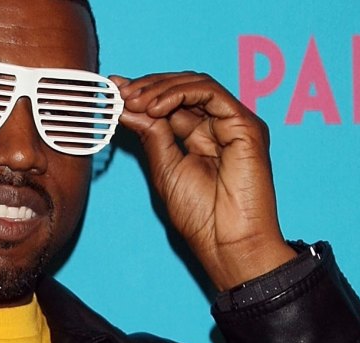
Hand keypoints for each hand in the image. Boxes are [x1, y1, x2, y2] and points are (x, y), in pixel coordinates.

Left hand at [111, 72, 295, 289]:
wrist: (225, 241)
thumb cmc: (200, 215)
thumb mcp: (164, 167)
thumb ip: (150, 133)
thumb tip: (125, 104)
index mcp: (200, 137)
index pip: (170, 103)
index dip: (142, 94)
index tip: (113, 91)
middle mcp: (218, 126)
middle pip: (183, 88)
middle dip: (148, 86)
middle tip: (121, 93)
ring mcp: (234, 124)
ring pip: (196, 83)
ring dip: (160, 88)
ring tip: (135, 101)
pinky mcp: (246, 125)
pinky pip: (211, 93)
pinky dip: (179, 94)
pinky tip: (155, 108)